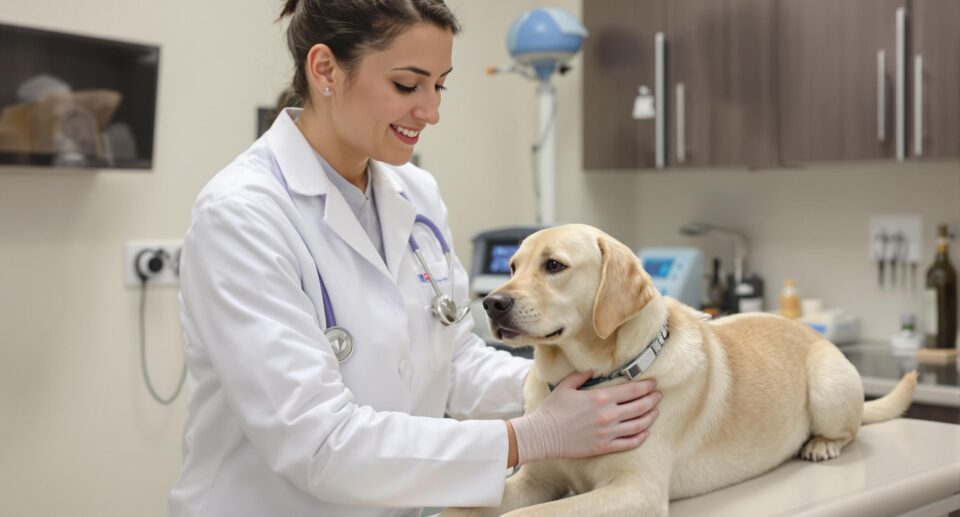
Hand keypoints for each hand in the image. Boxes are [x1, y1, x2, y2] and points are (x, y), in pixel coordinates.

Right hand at [510, 371, 660, 463]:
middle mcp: (608, 415)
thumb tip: (594, 370)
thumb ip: (582, 376)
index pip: (632, 391)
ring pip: (639, 425)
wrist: (543, 435)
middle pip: (640, 407)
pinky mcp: (604, 447)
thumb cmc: (552, 409)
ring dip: (651, 417)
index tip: (653, 384)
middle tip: (658, 396)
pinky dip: (641, 436)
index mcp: (600, 397)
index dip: (646, 387)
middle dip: (653, 400)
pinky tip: (645, 431)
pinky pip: (629, 443)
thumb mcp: (566, 386)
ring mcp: (608, 433)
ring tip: (656, 412)